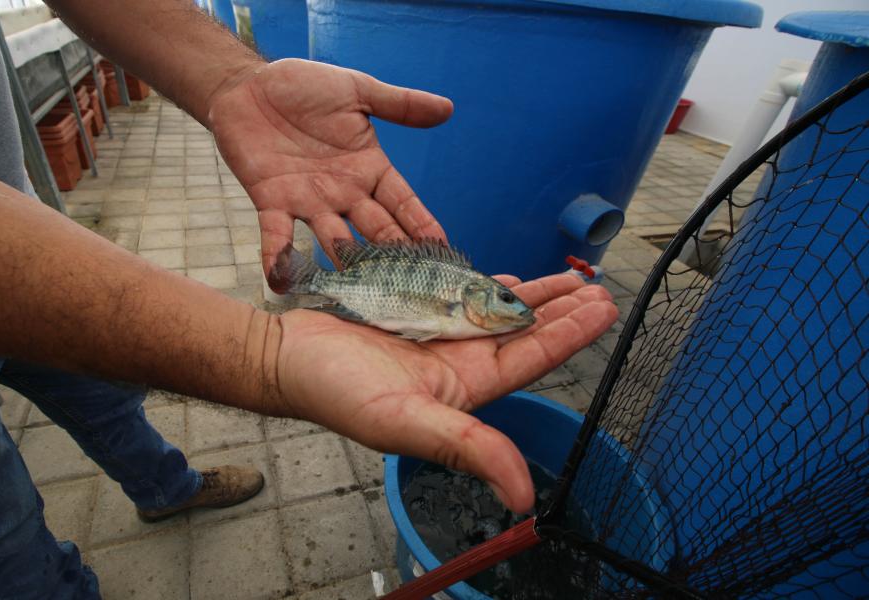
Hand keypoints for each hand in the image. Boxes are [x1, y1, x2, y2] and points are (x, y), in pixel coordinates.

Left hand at [206, 59, 452, 273]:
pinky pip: (277, 237)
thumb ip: (399, 104)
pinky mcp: (271, 203)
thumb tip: (448, 108)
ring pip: (333, 241)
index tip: (444, 252)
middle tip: (411, 286)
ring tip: (359, 293)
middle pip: (375, 231)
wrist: (249, 87)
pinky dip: (279, 259)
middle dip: (393, 257)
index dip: (422, 226)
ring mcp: (308, 202)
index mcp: (368, 169)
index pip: (403, 203)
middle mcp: (344, 194)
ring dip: (345, 265)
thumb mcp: (357, 90)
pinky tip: (283, 282)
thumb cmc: (303, 86)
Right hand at [271, 274, 617, 512]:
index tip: (604, 310)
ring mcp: (435, 335)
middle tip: (600, 287)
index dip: (569, 336)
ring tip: (571, 277)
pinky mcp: (413, 311)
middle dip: (563, 311)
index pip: (530, 360)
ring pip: (496, 311)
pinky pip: (460, 296)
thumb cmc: (335, 392)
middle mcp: (456, 363)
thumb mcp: (403, 422)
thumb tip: (524, 498)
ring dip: (534, 294)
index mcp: (463, 389)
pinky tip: (510, 277)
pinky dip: (487, 286)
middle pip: (522, 333)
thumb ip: (465, 447)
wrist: (285, 358)